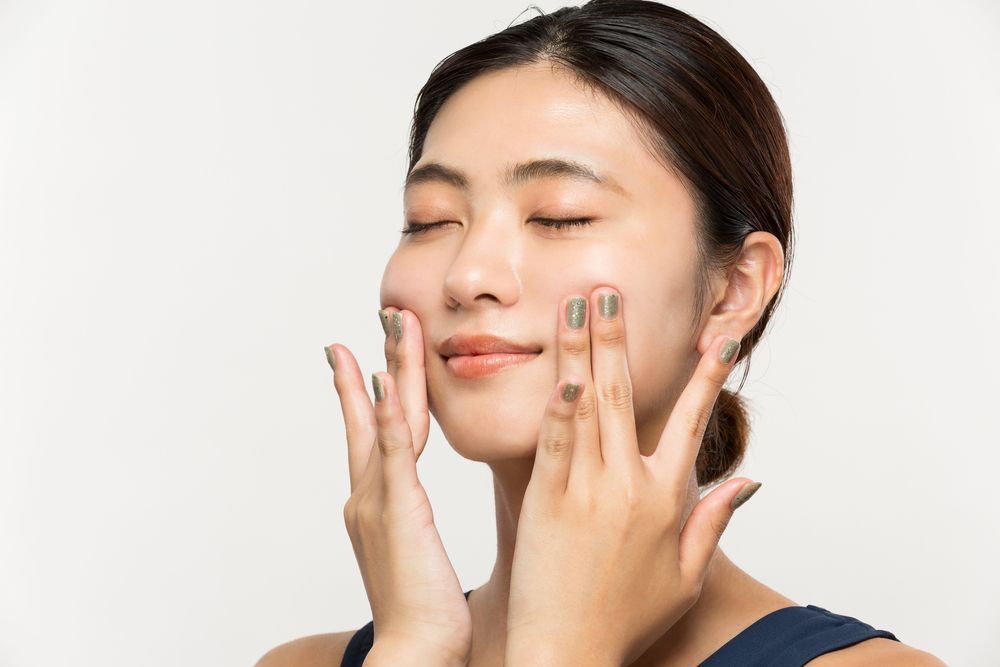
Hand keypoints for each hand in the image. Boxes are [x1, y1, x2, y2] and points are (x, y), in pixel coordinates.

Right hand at [325, 307, 470, 666]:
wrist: (415, 655)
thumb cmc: (425, 614)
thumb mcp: (418, 553)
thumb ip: (415, 522)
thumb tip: (421, 510)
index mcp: (379, 503)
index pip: (378, 431)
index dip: (373, 389)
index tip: (373, 354)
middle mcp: (370, 494)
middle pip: (376, 412)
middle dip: (379, 361)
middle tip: (385, 316)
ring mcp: (379, 500)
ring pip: (387, 419)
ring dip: (390, 368)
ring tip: (394, 324)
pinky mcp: (399, 512)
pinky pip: (395, 453)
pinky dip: (389, 415)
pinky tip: (391, 381)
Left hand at [505, 288, 760, 665]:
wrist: (566, 654)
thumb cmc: (625, 619)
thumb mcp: (685, 577)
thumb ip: (714, 522)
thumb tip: (749, 480)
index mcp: (667, 501)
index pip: (693, 424)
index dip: (705, 378)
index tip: (717, 338)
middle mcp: (628, 486)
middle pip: (626, 395)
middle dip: (618, 336)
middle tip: (610, 289)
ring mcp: (585, 491)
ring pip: (586, 406)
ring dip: (581, 350)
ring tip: (574, 303)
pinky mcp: (545, 501)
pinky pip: (553, 442)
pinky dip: (557, 404)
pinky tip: (558, 369)